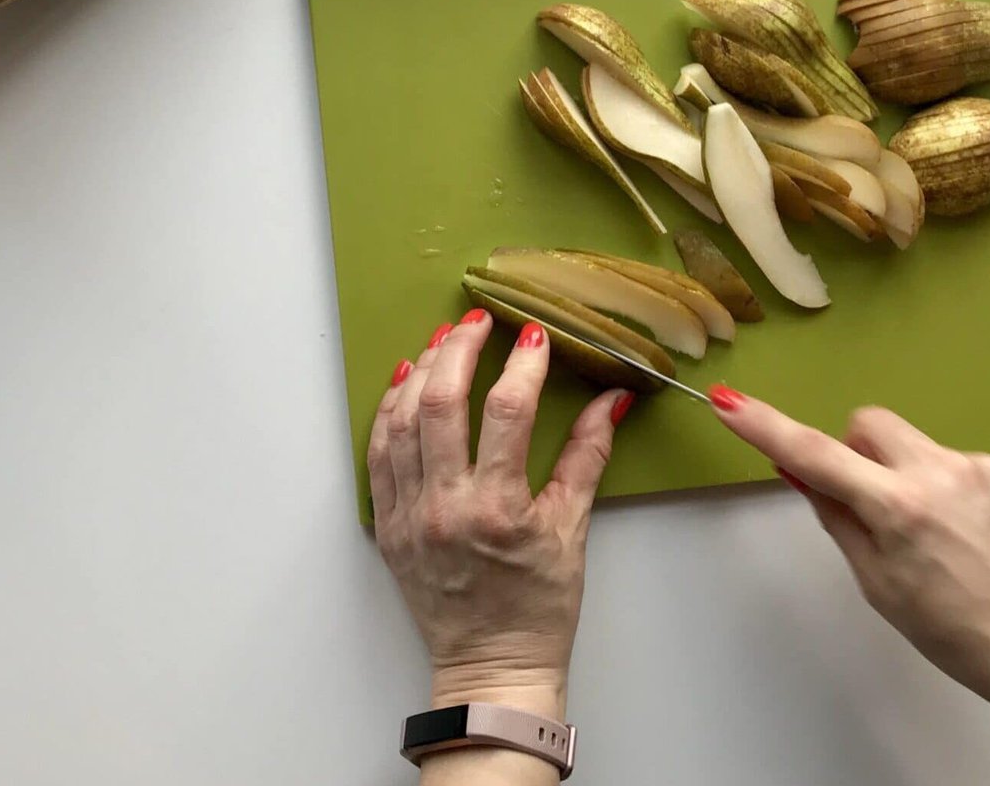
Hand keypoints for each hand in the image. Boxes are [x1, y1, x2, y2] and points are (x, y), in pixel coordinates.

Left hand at [367, 310, 631, 716]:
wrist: (493, 668)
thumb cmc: (540, 608)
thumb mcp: (572, 531)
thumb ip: (587, 457)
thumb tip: (611, 399)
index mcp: (497, 510)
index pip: (506, 414)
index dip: (520, 366)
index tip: (533, 337)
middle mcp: (445, 508)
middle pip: (441, 405)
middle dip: (458, 351)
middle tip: (476, 322)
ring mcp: (409, 517)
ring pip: (400, 424)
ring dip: (419, 374)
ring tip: (440, 341)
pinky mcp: (388, 527)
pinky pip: (379, 457)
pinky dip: (388, 414)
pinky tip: (405, 385)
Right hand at [709, 391, 989, 785]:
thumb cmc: (966, 637)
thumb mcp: (884, 589)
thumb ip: (842, 523)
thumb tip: (807, 476)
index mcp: (901, 508)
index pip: (816, 456)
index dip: (766, 428)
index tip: (729, 401)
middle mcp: (941, 473)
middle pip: (870, 426)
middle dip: (858, 455)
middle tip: (870, 507)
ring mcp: (984, 468)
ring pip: (918, 449)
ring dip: (910, 479)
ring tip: (940, 544)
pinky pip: (960, 466)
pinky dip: (952, 493)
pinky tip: (975, 541)